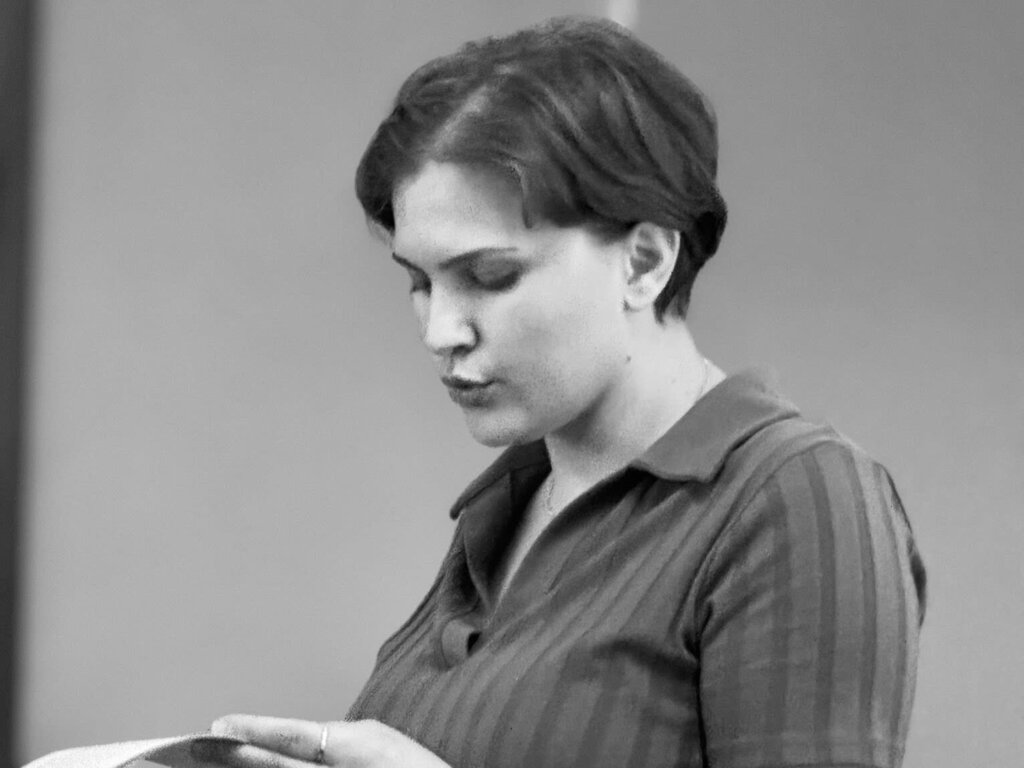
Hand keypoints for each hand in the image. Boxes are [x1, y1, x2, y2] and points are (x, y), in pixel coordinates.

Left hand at [191, 714, 450, 767]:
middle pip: (276, 767)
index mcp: (354, 748)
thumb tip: (301, 743)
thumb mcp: (378, 741)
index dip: (254, 730)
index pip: (293, 738)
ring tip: (219, 766)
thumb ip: (338, 740)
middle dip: (236, 757)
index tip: (220, 725)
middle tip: (200, 748)